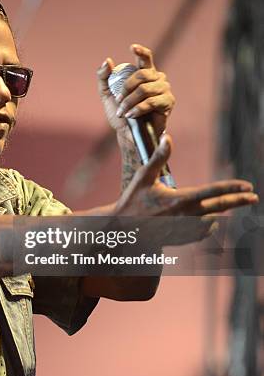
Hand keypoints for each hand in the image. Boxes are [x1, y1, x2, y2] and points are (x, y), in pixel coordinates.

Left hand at [97, 44, 174, 136]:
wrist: (127, 134)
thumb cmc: (120, 113)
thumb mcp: (107, 94)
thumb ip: (104, 77)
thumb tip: (108, 61)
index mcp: (143, 74)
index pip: (145, 58)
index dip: (140, 52)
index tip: (132, 47)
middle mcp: (156, 78)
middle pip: (142, 74)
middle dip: (126, 88)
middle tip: (118, 100)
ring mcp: (164, 89)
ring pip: (145, 89)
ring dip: (129, 101)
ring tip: (123, 112)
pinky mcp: (168, 102)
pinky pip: (152, 101)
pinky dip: (138, 109)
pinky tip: (131, 115)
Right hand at [114, 134, 258, 244]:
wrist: (125, 229)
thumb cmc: (133, 200)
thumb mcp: (143, 177)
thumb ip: (158, 157)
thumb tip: (168, 137)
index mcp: (180, 199)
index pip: (213, 192)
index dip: (232, 188)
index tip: (248, 186)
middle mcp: (186, 215)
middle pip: (220, 207)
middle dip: (239, 201)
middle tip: (253, 198)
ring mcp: (186, 229)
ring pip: (212, 220)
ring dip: (217, 213)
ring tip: (223, 208)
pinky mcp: (183, 238)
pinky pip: (203, 231)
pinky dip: (207, 225)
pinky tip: (206, 220)